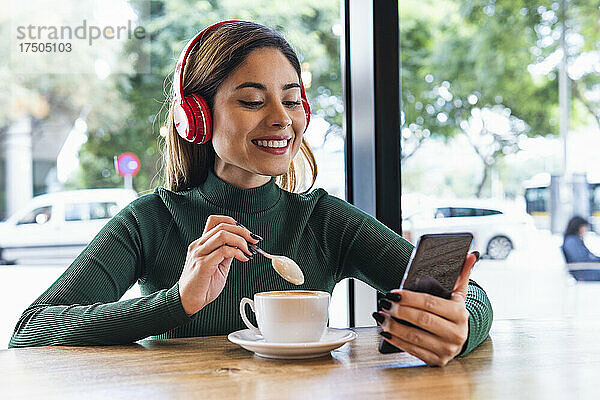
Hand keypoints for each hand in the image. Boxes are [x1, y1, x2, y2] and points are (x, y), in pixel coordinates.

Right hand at [178, 215, 259, 314]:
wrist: (187, 301)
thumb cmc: (201, 285)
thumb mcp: (218, 266)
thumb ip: (226, 254)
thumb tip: (240, 246)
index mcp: (202, 244)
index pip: (215, 221)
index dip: (233, 222)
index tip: (246, 232)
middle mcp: (198, 246)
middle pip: (222, 226)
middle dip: (242, 231)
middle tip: (253, 241)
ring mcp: (199, 254)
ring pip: (222, 235)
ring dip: (240, 241)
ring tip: (248, 251)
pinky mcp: (202, 264)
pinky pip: (222, 251)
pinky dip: (237, 252)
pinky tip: (243, 258)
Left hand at [374, 252, 478, 366]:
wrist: (457, 338)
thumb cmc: (452, 312)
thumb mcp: (458, 294)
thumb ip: (462, 274)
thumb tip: (470, 254)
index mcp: (461, 314)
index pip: (431, 303)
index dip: (410, 298)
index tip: (394, 292)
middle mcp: (456, 334)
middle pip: (422, 320)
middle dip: (399, 311)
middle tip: (384, 302)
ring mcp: (447, 350)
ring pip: (414, 337)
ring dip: (393, 326)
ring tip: (381, 316)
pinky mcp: (436, 361)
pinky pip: (412, 350)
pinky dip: (396, 340)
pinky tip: (385, 331)